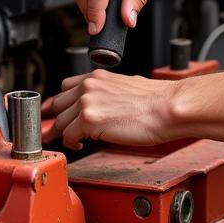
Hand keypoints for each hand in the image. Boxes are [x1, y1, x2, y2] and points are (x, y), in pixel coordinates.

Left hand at [45, 70, 177, 149]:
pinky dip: (72, 143)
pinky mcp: (89, 120)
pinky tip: (81, 145)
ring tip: (75, 141)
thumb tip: (99, 106)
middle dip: (59, 119)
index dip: (61, 103)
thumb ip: (105, 93)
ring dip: (65, 133)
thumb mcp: (125, 87)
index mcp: (97, 76)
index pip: (66, 87)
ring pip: (61, 121)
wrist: (167, 108)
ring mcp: (87, 101)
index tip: (56, 112)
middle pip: (59, 104)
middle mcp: (89, 86)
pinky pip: (68, 136)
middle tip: (59, 132)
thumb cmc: (155, 102)